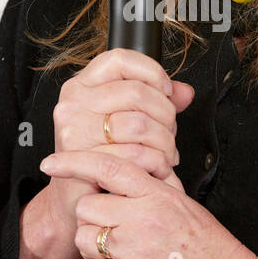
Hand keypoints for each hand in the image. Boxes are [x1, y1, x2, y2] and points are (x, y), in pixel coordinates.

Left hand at [38, 149, 257, 258]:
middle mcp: (145, 218)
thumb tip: (128, 169)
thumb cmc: (214, 250)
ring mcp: (137, 251)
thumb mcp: (188, 206)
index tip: (50, 163)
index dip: (73, 161)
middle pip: (87, 207)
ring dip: (95, 248)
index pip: (107, 167)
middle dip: (94, 219)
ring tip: (122, 253)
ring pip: (86, 240)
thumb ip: (156, 187)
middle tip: (114, 229)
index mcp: (159, 195)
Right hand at [44, 48, 193, 234]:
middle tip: (168, 133)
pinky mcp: (81, 159)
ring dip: (164, 143)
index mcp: (83, 86)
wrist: (77, 198)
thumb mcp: (128, 121)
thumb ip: (157, 101)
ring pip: (139, 124)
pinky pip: (135, 155)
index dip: (152, 72)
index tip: (166, 91)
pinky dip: (156, 163)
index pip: (121, 59)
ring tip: (165, 154)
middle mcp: (73, 103)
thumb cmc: (102, 158)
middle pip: (137, 92)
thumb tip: (184, 92)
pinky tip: (157, 169)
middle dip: (166, 115)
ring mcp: (74, 130)